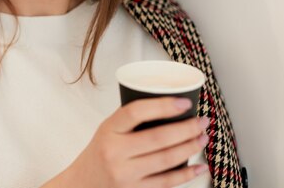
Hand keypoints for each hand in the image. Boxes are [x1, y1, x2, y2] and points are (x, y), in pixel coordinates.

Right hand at [41, 97, 209, 187]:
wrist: (82, 183)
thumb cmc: (99, 152)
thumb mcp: (107, 130)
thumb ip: (130, 120)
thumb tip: (167, 105)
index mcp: (108, 131)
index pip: (135, 113)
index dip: (163, 106)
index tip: (184, 102)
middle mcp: (115, 152)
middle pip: (158, 138)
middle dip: (187, 129)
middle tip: (202, 121)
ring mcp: (126, 174)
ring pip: (167, 159)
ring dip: (190, 147)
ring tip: (202, 137)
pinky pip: (167, 182)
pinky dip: (187, 173)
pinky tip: (199, 166)